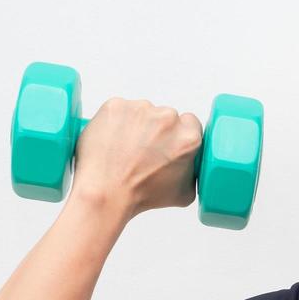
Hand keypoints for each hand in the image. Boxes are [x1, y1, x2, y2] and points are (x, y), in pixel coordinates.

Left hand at [69, 98, 202, 217]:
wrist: (106, 191)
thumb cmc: (140, 193)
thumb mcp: (184, 194)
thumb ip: (192, 171)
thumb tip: (189, 164)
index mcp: (188, 138)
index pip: (191, 123)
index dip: (178, 135)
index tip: (168, 143)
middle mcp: (167, 119)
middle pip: (166, 117)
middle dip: (157, 130)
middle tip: (144, 151)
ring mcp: (140, 109)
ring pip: (142, 112)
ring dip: (137, 125)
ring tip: (125, 149)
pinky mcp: (116, 106)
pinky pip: (120, 110)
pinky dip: (116, 122)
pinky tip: (113, 141)